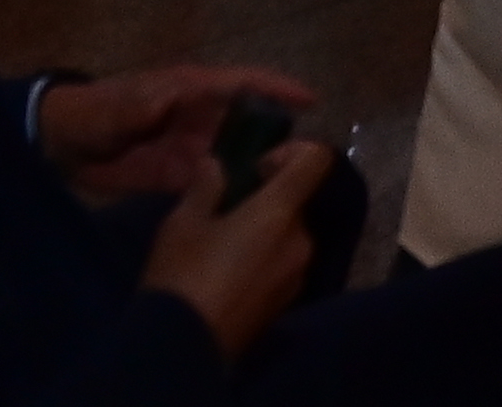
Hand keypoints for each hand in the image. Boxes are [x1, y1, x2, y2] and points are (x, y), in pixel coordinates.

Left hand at [37, 64, 317, 196]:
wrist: (61, 145)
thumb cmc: (91, 114)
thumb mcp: (113, 108)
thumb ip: (138, 106)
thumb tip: (167, 101)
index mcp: (191, 91)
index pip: (243, 84)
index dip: (277, 89)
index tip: (311, 100)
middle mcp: (201, 118)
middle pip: (250, 124)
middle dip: (279, 136)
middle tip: (310, 161)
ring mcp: (192, 149)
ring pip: (237, 157)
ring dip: (260, 170)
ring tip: (291, 190)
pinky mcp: (179, 177)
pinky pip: (214, 185)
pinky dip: (233, 194)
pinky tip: (252, 212)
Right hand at [138, 137, 333, 361]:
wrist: (183, 348)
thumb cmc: (182, 275)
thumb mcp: (184, 223)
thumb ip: (206, 187)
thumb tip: (217, 164)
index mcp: (280, 212)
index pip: (318, 161)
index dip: (294, 152)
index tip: (256, 167)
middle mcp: (301, 241)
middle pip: (298, 202)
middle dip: (266, 199)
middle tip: (224, 210)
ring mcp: (298, 275)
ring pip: (289, 235)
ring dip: (264, 231)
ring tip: (220, 245)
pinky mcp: (287, 303)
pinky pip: (283, 265)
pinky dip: (264, 257)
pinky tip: (227, 273)